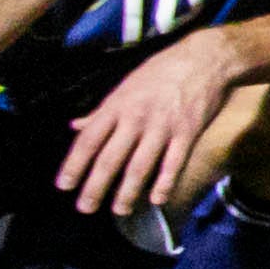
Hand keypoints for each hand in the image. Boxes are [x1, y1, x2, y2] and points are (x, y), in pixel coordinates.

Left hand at [59, 27, 238, 217]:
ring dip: (127, 191)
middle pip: (110, 158)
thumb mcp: (126, 86)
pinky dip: (164, 182)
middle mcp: (136, 118)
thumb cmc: (162, 71)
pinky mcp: (187, 133)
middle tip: (85, 208)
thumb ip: (101, 110)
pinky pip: (173, 163)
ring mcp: (162, 127)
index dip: (74, 164)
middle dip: (96, 186)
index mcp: (117, 106)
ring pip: (140, 165)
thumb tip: (75, 126)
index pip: (89, 140)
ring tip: (118, 210)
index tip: (64, 185)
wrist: (205, 58)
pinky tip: (156, 199)